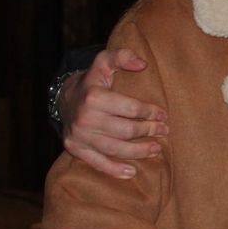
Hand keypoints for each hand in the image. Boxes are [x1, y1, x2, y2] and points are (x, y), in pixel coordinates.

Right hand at [62, 48, 166, 178]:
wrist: (64, 98)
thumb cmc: (93, 80)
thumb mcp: (105, 61)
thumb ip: (123, 57)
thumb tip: (142, 65)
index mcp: (94, 97)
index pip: (130, 108)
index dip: (150, 112)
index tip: (163, 115)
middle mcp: (84, 118)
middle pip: (125, 131)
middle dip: (148, 131)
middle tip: (163, 131)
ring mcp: (78, 136)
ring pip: (115, 149)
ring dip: (138, 152)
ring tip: (155, 149)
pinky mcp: (74, 148)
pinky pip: (96, 163)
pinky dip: (114, 169)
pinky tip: (131, 171)